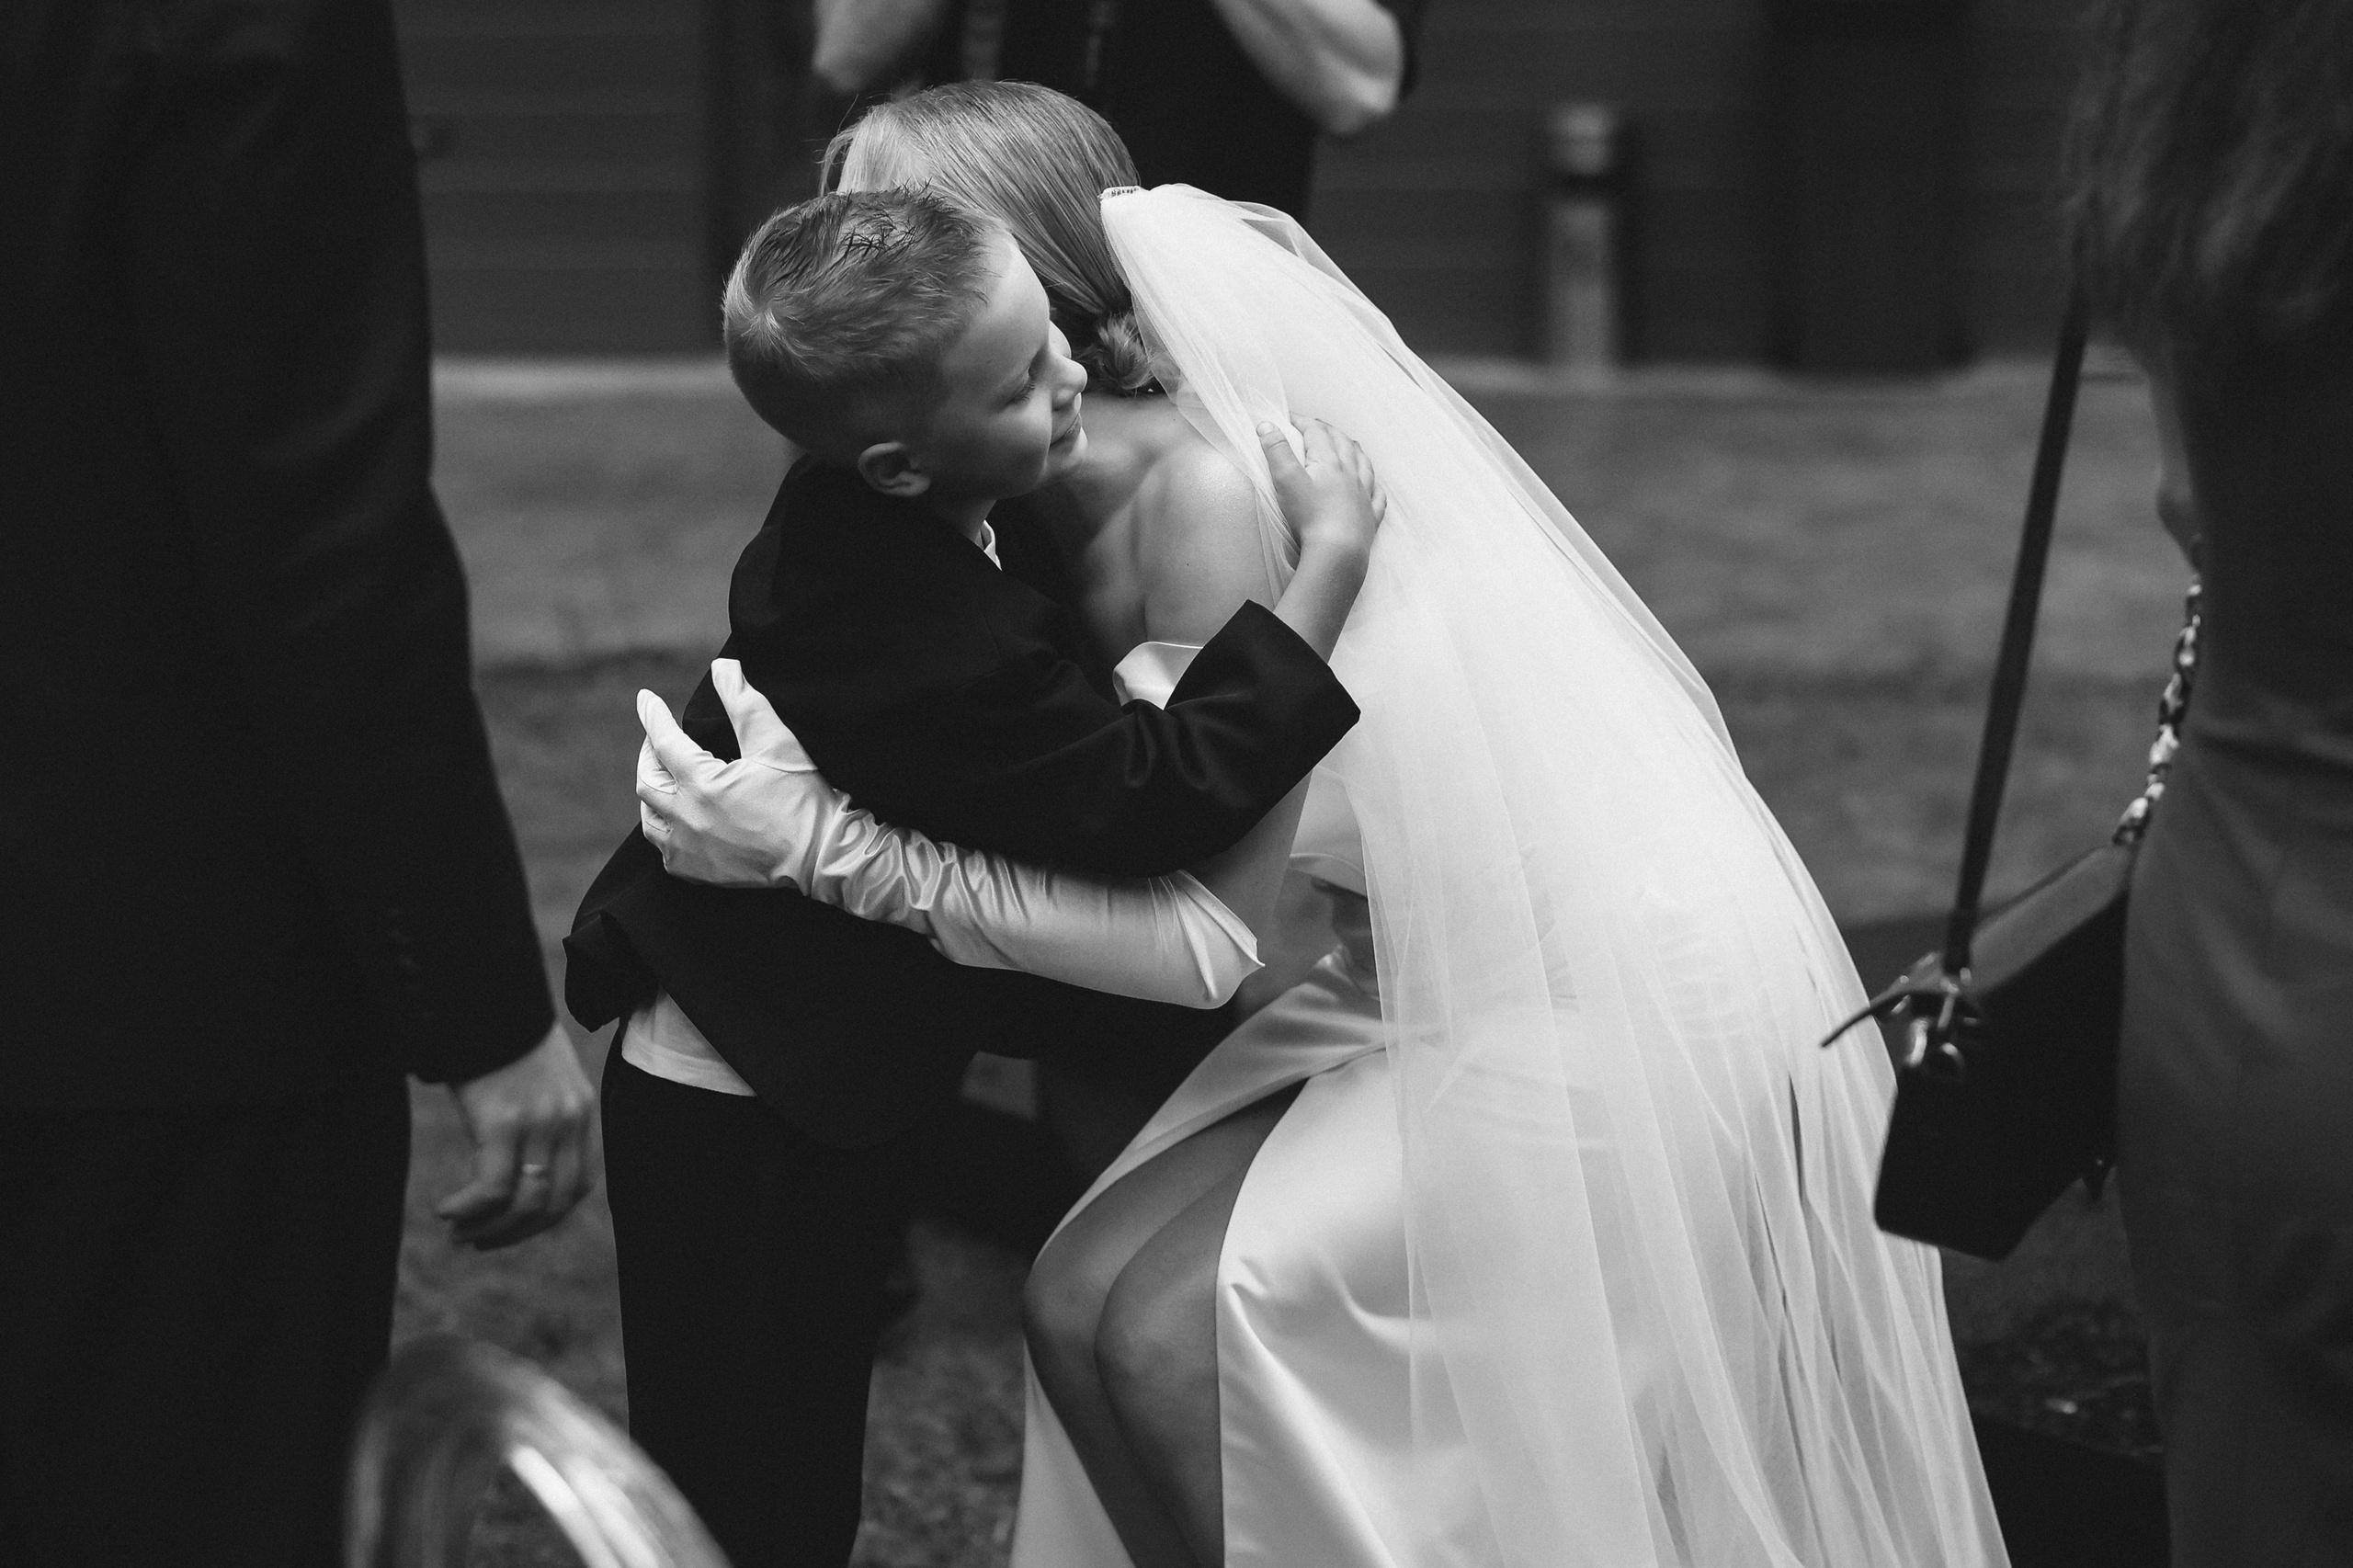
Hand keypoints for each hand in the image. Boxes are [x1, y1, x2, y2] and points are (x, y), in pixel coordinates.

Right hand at [437, 1023, 598, 1248]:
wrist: (486, 995)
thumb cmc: (499, 1033)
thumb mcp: (535, 1075)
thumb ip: (537, 1112)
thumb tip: (514, 1157)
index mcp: (579, 1110)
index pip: (579, 1185)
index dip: (546, 1217)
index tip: (512, 1228)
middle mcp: (568, 1120)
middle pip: (553, 1203)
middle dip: (514, 1233)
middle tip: (476, 1242)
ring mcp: (539, 1122)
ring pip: (523, 1203)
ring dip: (488, 1228)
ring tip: (456, 1231)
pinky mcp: (504, 1122)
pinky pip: (492, 1188)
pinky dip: (469, 1208)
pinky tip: (446, 1209)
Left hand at [636, 660, 832, 887]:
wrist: (823, 854)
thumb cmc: (804, 796)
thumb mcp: (777, 742)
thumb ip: (745, 702)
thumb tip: (723, 668)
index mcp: (702, 784)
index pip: (663, 742)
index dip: (652, 716)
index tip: (645, 699)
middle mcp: (687, 819)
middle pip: (646, 781)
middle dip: (649, 756)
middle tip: (658, 741)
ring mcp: (689, 850)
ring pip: (650, 819)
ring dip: (653, 794)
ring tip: (665, 779)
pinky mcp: (698, 872)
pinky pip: (666, 850)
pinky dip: (667, 829)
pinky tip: (680, 819)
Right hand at [1260, 416, 1386, 564]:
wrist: (1338, 551)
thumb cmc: (1310, 516)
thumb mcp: (1286, 479)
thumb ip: (1276, 451)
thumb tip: (1266, 426)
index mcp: (1330, 462)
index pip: (1317, 433)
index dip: (1303, 422)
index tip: (1290, 419)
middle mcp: (1351, 474)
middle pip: (1343, 443)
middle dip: (1329, 431)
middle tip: (1317, 427)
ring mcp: (1364, 495)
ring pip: (1364, 465)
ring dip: (1355, 451)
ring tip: (1350, 445)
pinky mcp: (1370, 517)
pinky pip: (1377, 497)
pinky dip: (1374, 486)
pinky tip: (1372, 486)